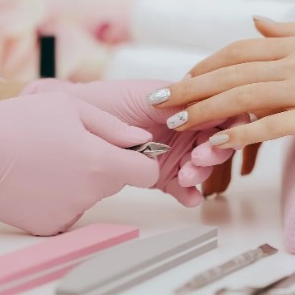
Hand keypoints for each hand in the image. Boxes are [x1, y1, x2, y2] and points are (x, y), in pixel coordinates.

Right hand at [0, 92, 157, 235]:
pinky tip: (34, 181)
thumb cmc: (18, 123)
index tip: (127, 152)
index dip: (142, 160)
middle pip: (115, 182)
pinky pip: (66, 212)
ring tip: (46, 162)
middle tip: (70, 148)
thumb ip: (114, 126)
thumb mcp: (71, 108)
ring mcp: (69, 213)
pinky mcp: (48, 227)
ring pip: (90, 196)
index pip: (147, 173)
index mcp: (102, 163)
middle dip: (103, 166)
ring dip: (79, 182)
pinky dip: (56, 199)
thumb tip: (143, 139)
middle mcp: (90, 194)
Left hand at [20, 79, 234, 205]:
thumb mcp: (143, 96)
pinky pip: (183, 186)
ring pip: (202, 165)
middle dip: (214, 152)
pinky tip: (189, 198)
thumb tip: (203, 107)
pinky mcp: (162, 175)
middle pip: (216, 141)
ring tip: (186, 178)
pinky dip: (190, 193)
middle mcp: (183, 127)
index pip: (219, 110)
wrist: (69, 128)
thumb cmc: (102, 102)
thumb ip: (176, 101)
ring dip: (201, 173)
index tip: (213, 136)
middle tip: (198, 159)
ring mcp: (174, 152)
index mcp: (183, 103)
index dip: (225, 124)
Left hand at [148, 19, 294, 147]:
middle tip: (158, 99)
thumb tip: (255, 21)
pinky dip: (243, 134)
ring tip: (176, 120)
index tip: (181, 79)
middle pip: (231, 73)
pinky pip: (274, 125)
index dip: (206, 65)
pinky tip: (218, 142)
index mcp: (294, 46)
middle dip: (190, 87)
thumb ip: (286, 31)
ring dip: (205, 109)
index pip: (238, 52)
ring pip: (244, 97)